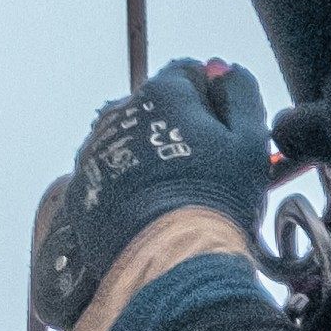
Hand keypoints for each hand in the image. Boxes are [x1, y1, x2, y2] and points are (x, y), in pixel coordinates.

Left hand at [31, 59, 274, 330]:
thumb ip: (241, 93)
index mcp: (163, 92)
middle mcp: (119, 113)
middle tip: (203, 169)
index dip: (209, 101)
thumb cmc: (216, 199)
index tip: (221, 131)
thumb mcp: (250, 140)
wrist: (170, 260)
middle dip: (176, 128)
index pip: (187, 74)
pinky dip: (125, 187)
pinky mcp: (81, 189)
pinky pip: (108, 177)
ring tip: (175, 195)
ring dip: (149, 157)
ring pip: (129, 142)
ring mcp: (94, 151)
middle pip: (155, 109)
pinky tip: (149, 211)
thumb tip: (224, 70)